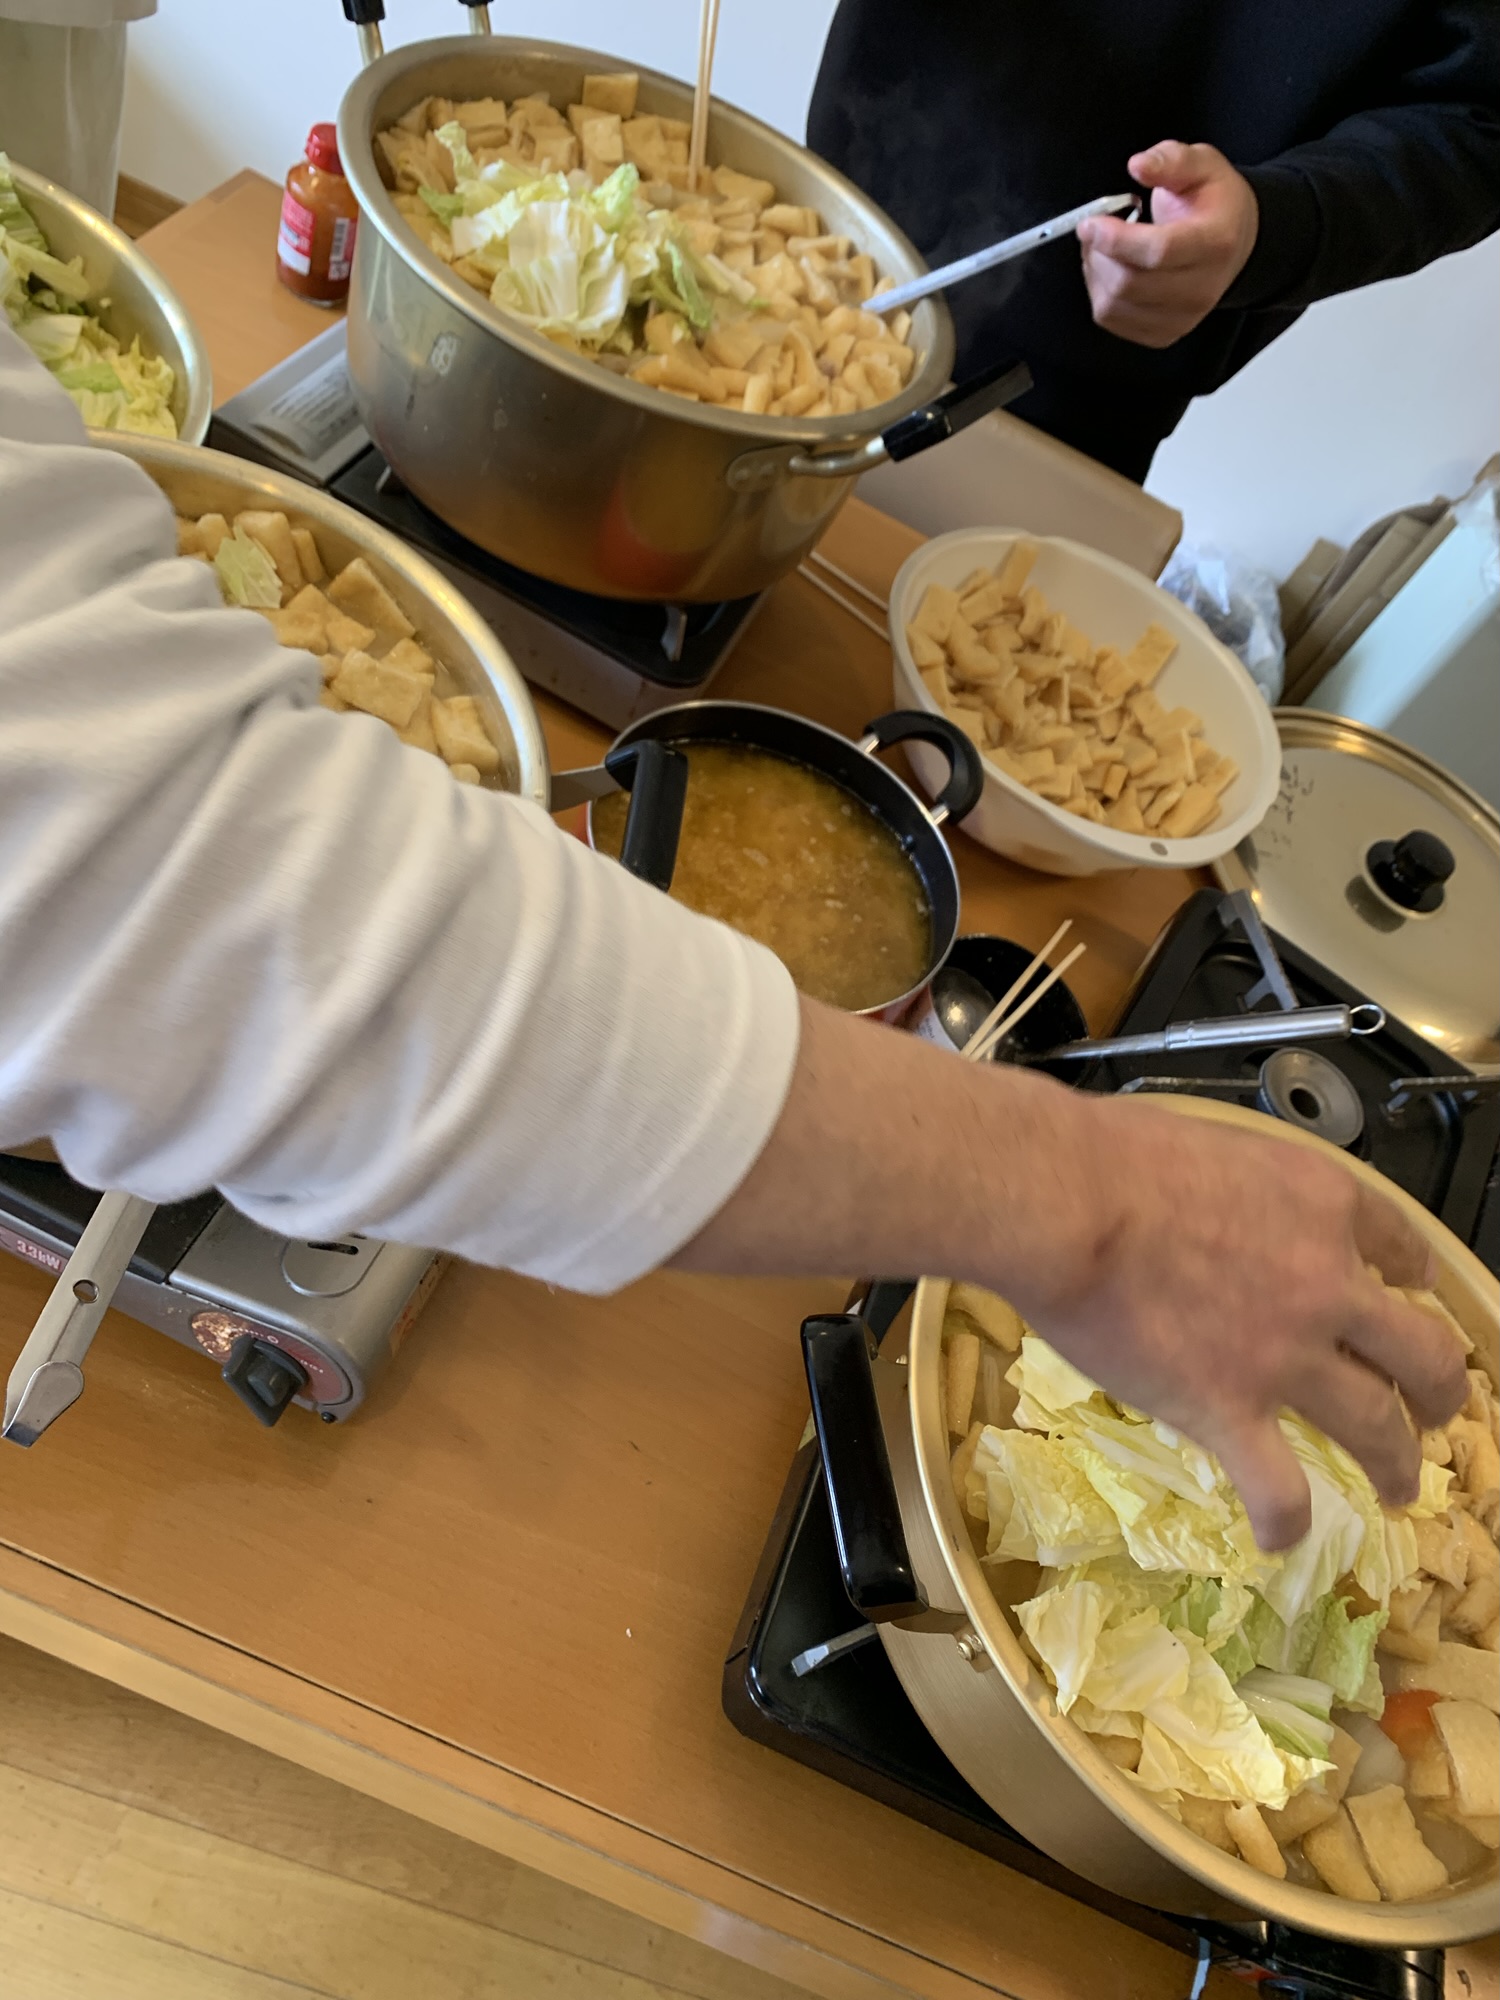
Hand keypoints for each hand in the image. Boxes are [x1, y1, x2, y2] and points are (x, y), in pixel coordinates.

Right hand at [1007, 1098, 1469, 1550]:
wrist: (1067, 1202)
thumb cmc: (1114, 1152)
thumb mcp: (1214, 1143)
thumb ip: (1243, 1189)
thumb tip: (1214, 1210)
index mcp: (1323, 1204)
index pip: (1400, 1245)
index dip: (1413, 1274)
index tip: (1411, 1288)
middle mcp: (1326, 1284)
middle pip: (1421, 1352)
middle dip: (1439, 1388)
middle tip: (1435, 1408)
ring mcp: (1284, 1356)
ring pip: (1377, 1427)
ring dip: (1398, 1463)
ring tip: (1400, 1488)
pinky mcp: (1227, 1411)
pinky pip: (1279, 1487)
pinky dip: (1284, 1519)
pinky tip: (1278, 1536)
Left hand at [1077, 140, 1258, 348]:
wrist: (1234, 242)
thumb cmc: (1215, 204)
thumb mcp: (1201, 165)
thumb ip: (1170, 160)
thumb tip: (1139, 165)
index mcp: (1215, 243)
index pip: (1158, 251)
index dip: (1115, 239)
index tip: (1091, 222)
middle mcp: (1202, 288)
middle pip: (1129, 283)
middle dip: (1099, 253)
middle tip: (1094, 228)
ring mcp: (1182, 317)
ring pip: (1113, 305)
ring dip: (1095, 272)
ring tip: (1104, 246)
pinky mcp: (1162, 333)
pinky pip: (1111, 319)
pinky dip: (1099, 292)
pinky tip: (1110, 269)